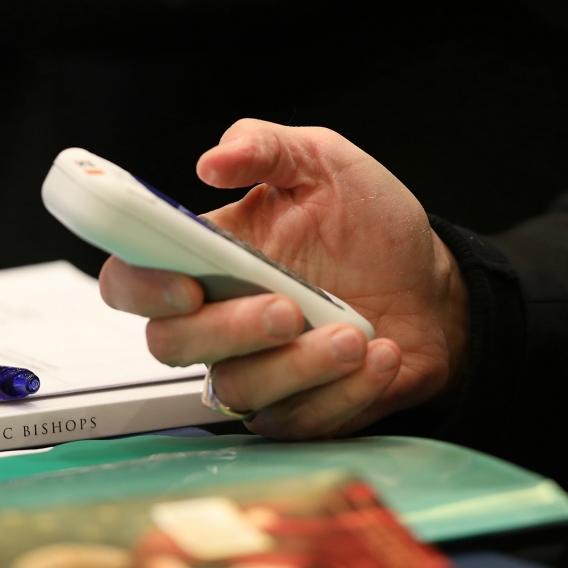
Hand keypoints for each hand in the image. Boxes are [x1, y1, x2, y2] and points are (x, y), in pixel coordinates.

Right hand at [100, 119, 468, 438]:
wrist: (434, 285)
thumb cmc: (370, 225)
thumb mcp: (323, 162)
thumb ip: (265, 147)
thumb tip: (212, 161)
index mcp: (210, 257)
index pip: (132, 281)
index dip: (141, 288)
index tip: (189, 284)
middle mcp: (222, 317)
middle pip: (171, 344)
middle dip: (229, 330)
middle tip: (288, 308)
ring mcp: (259, 368)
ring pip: (239, 390)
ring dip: (298, 367)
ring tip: (356, 335)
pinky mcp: (299, 409)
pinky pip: (298, 420)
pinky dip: (343, 392)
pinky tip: (381, 357)